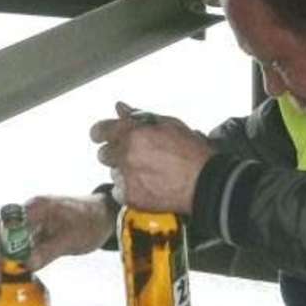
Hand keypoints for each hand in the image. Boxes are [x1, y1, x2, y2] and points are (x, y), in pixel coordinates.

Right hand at [0, 194, 115, 288]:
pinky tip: (3, 282)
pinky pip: (20, 253)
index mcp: (36, 208)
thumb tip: (27, 265)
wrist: (105, 217)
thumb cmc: (90, 221)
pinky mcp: (36, 239)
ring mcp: (31, 228)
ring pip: (9, 247)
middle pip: (3, 237)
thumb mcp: (72, 238)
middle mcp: (28, 216)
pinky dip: (13, 266)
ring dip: (0, 265)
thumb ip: (49, 250)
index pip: (6, 223)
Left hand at [90, 101, 212, 212]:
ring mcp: (127, 178)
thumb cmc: (192, 153)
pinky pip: (119, 192)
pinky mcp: (131, 197)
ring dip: (125, 173)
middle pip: (104, 155)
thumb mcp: (169, 125)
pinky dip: (130, 190)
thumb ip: (140, 117)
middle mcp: (126, 155)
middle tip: (136, 158)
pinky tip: (147, 187)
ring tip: (148, 174)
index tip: (102, 137)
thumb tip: (120, 108)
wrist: (205, 184)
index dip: (101, 133)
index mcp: (133, 134)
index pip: (101, 131)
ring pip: (114, 174)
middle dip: (117, 155)